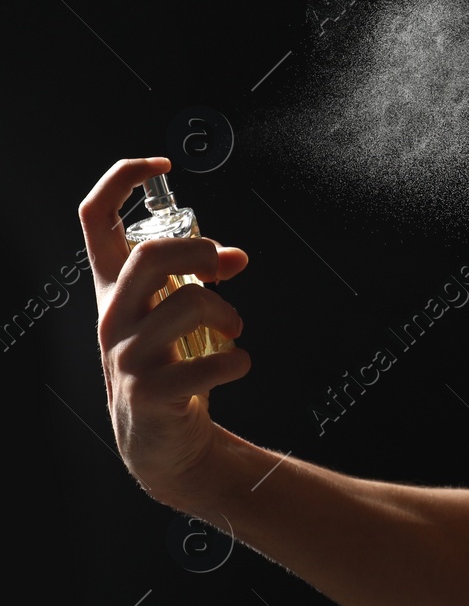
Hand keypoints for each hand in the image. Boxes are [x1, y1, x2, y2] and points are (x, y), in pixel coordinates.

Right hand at [80, 157, 250, 503]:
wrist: (158, 441)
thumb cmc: (167, 366)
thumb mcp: (175, 317)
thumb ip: (198, 280)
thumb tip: (237, 256)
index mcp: (112, 289)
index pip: (94, 218)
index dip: (121, 180)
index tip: (160, 164)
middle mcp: (111, 316)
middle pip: (150, 255)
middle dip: (200, 251)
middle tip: (222, 270)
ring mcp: (125, 356)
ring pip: (188, 304)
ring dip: (228, 312)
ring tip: (235, 329)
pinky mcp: (149, 393)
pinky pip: (205, 364)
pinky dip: (236, 361)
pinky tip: (239, 364)